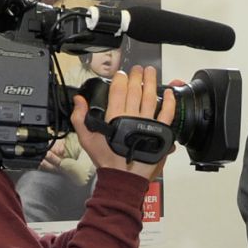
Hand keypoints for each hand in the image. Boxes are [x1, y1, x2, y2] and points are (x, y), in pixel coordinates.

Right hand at [70, 65, 178, 180]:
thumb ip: (80, 118)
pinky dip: (170, 101)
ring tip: (151, 72)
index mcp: (114, 117)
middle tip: (138, 69)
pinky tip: (169, 92)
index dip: (121, 79)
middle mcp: (132, 117)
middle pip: (135, 90)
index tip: (122, 74)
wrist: (123, 178)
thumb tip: (78, 100)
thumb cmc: (107, 160)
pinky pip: (167, 113)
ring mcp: (147, 124)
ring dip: (151, 82)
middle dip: (137, 76)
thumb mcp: (87, 139)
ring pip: (151, 97)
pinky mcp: (160, 132)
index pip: (118, 90)